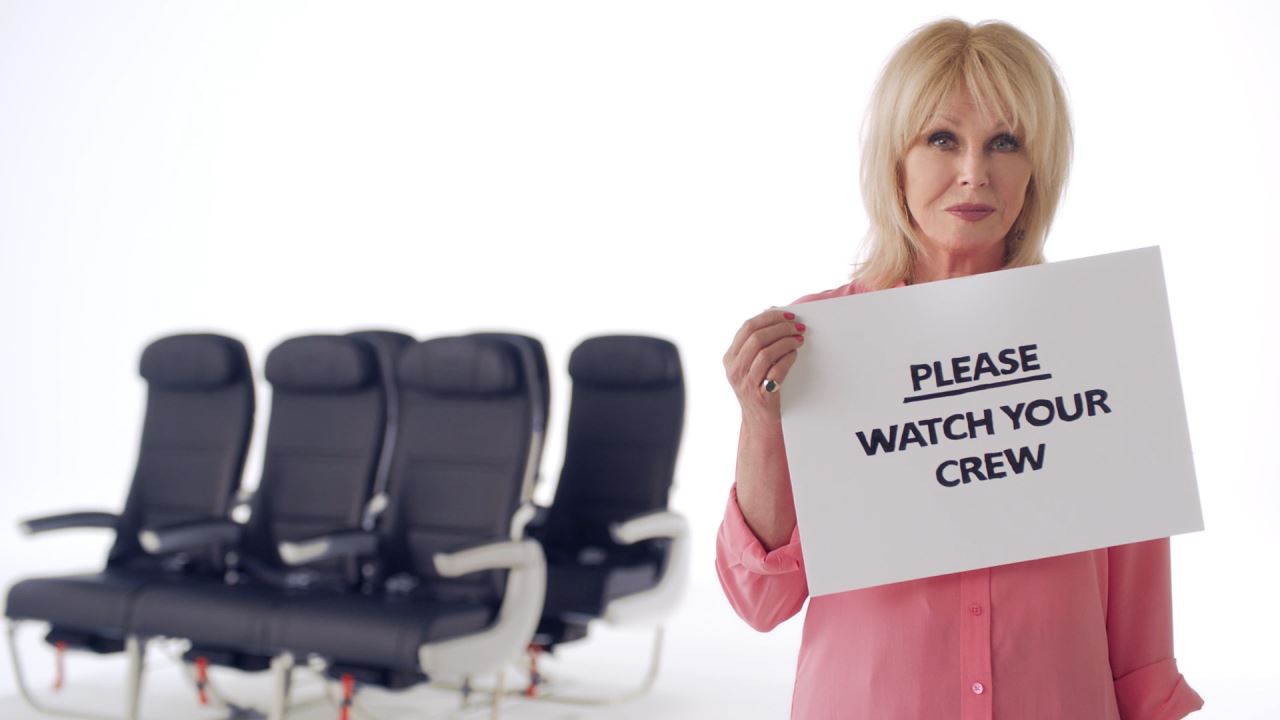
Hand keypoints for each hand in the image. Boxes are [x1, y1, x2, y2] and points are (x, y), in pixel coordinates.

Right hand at [723, 308, 806, 425]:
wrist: (758, 421)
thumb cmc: (758, 388)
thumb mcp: (749, 364)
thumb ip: (756, 341)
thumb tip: (771, 311)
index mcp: (730, 357)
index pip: (747, 327)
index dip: (769, 317)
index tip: (788, 315)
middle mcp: (734, 369)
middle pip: (757, 337)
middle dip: (780, 328)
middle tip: (797, 326)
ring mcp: (746, 383)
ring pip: (766, 352)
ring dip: (786, 342)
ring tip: (799, 339)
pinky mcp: (760, 394)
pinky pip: (776, 370)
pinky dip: (788, 358)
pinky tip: (795, 354)